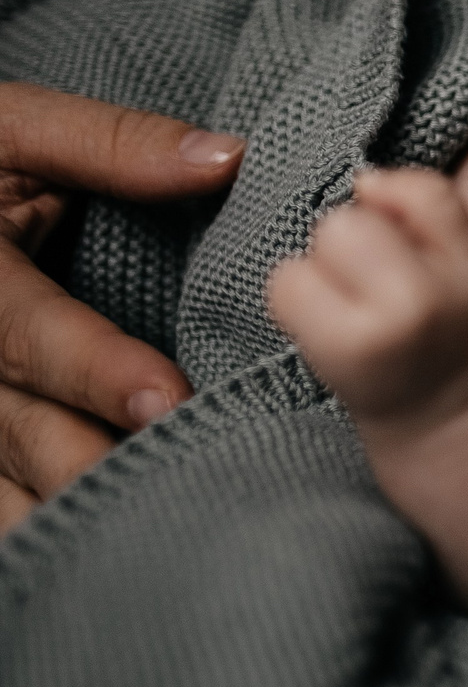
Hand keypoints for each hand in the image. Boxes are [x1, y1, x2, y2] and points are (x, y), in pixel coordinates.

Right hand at [0, 85, 243, 529]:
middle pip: (14, 427)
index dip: (95, 371)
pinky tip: (102, 556)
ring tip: (157, 533)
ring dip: (67, 511)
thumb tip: (227, 159)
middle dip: (91, 463)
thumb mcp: (11, 130)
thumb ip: (110, 145)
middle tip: (183, 492)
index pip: (26, 333)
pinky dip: (34, 527)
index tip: (167, 399)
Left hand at [266, 169, 467, 431]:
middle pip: (341, 225)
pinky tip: (327, 319)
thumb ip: (428, 200)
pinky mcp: (320, 353)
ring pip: (306, 257)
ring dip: (317, 272)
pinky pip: (282, 288)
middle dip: (349, 238)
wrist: (436, 405)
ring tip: (350, 303)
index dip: (393, 207)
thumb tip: (364, 181)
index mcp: (458, 271)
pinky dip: (295, 297)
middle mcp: (412, 304)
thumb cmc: (448, 318)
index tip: (405, 240)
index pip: (412, 194)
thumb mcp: (466, 253)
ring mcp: (360, 334)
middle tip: (372, 275)